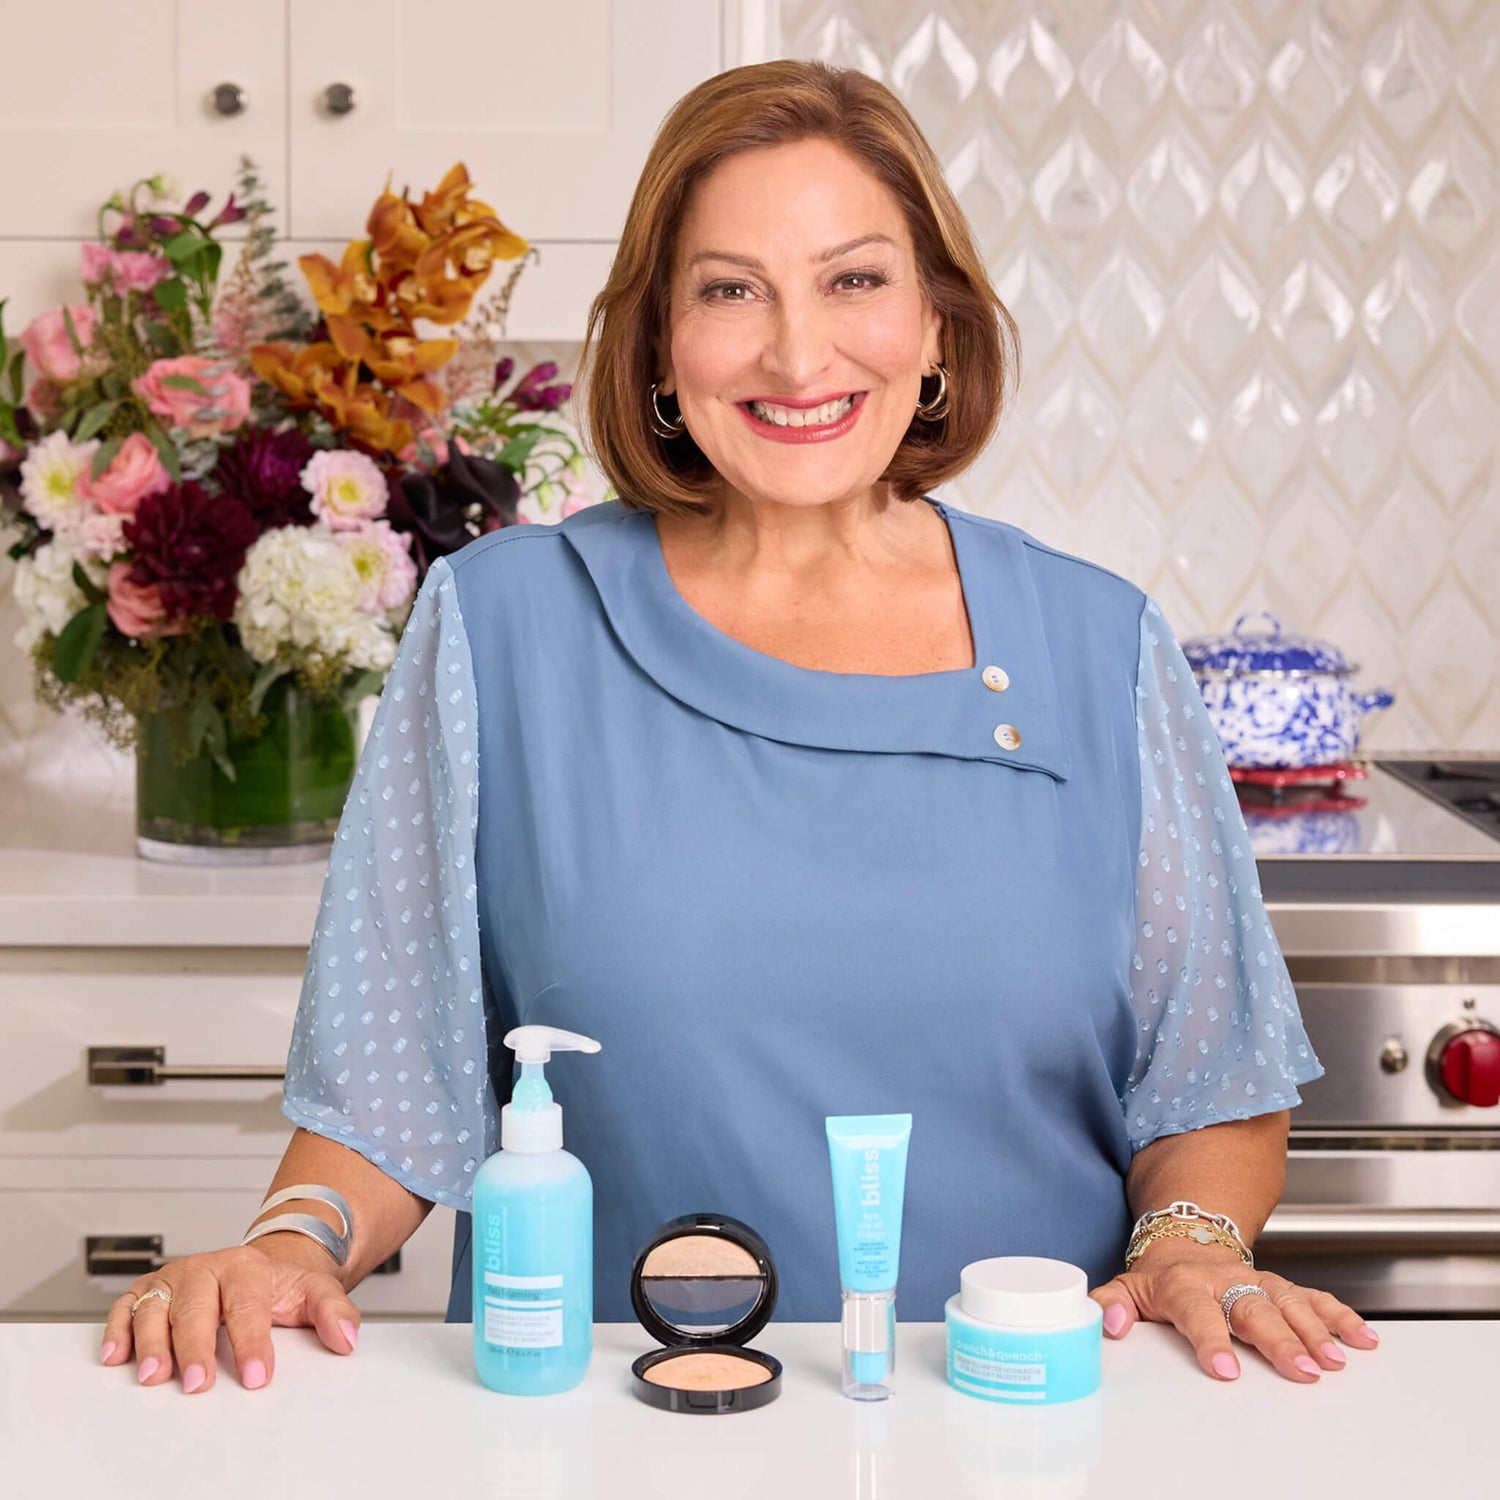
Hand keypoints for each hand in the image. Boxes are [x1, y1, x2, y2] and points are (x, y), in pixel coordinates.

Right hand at [98, 1239, 361, 1393]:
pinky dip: (117, 1328)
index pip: (248, 1306)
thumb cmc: (280, 1287)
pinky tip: (118, 1356)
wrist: (258, 1267)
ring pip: (156, 1306)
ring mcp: (174, 1279)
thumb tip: (347, 1339)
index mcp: (247, 1267)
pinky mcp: (148, 1290)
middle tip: (198, 1384)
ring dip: (153, 1342)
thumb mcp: (315, 1292)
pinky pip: (126, 1305)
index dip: (252, 1343)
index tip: (256, 1376)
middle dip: (197, 1347)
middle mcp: (206, 1269)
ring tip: (155, 1377)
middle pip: (196, 1306)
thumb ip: (335, 1313)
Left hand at [1090, 1240, 1379, 1382]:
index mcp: (1184, 1285)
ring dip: (1315, 1331)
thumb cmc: (1159, 1278)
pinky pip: (1314, 1297)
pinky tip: (1363, 1338)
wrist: (1185, 1240)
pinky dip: (1340, 1315)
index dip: (1210, 1339)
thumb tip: (1108, 1322)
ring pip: (1289, 1302)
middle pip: (1253, 1309)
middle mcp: (1225, 1280)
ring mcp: (1256, 1280)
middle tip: (1303, 1371)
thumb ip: (1112, 1303)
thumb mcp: (1127, 1286)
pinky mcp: (1280, 1286)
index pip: (1197, 1311)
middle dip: (1279, 1340)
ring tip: (1336, 1361)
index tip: (1226, 1369)